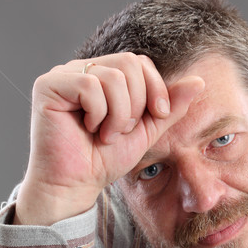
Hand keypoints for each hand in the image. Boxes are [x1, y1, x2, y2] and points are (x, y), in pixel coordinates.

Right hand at [14, 53, 204, 224]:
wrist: (76, 186)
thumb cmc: (104, 160)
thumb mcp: (146, 132)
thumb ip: (169, 107)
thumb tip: (199, 82)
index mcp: (104, 76)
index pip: (139, 62)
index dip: (155, 89)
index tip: (157, 117)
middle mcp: (83, 70)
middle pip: (129, 63)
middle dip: (136, 104)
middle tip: (123, 131)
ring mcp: (64, 75)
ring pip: (113, 76)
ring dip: (119, 114)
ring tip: (106, 134)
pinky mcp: (48, 85)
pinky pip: (89, 85)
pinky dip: (99, 114)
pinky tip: (89, 129)